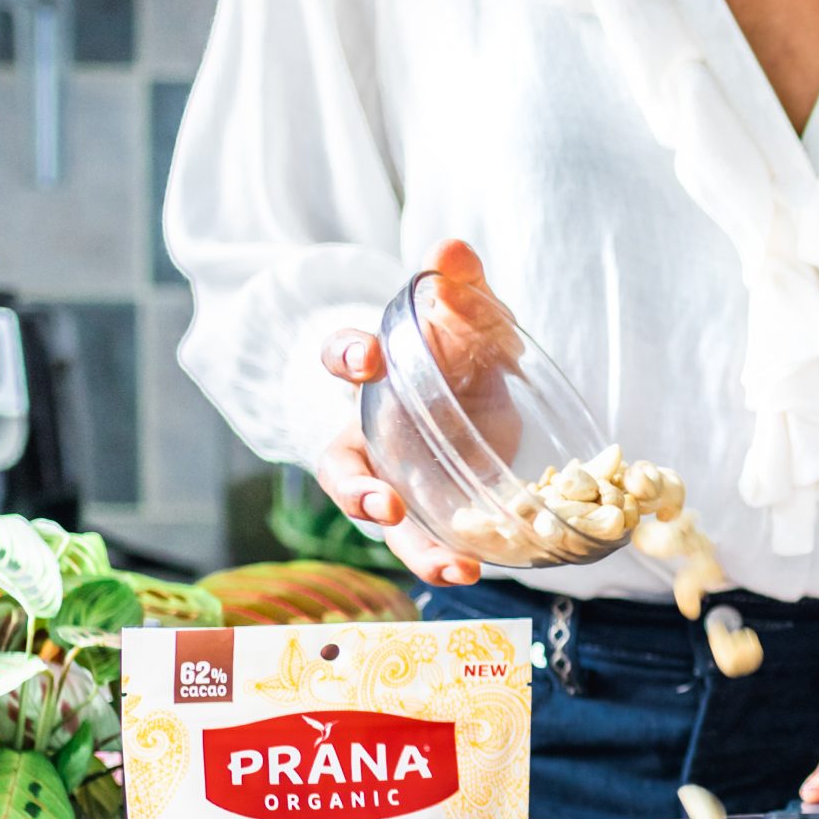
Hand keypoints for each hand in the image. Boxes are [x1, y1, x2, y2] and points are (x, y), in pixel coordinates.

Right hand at [314, 239, 518, 586]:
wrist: (474, 386)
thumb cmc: (457, 345)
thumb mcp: (466, 315)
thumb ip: (458, 285)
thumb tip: (451, 247)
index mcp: (370, 374)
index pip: (339, 357)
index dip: (345, 356)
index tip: (364, 359)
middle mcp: (369, 433)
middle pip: (343, 468)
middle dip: (357, 491)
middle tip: (383, 506)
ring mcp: (395, 478)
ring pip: (386, 522)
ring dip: (413, 549)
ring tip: (453, 570)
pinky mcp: (430, 508)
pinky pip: (432, 540)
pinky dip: (449, 559)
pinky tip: (479, 571)